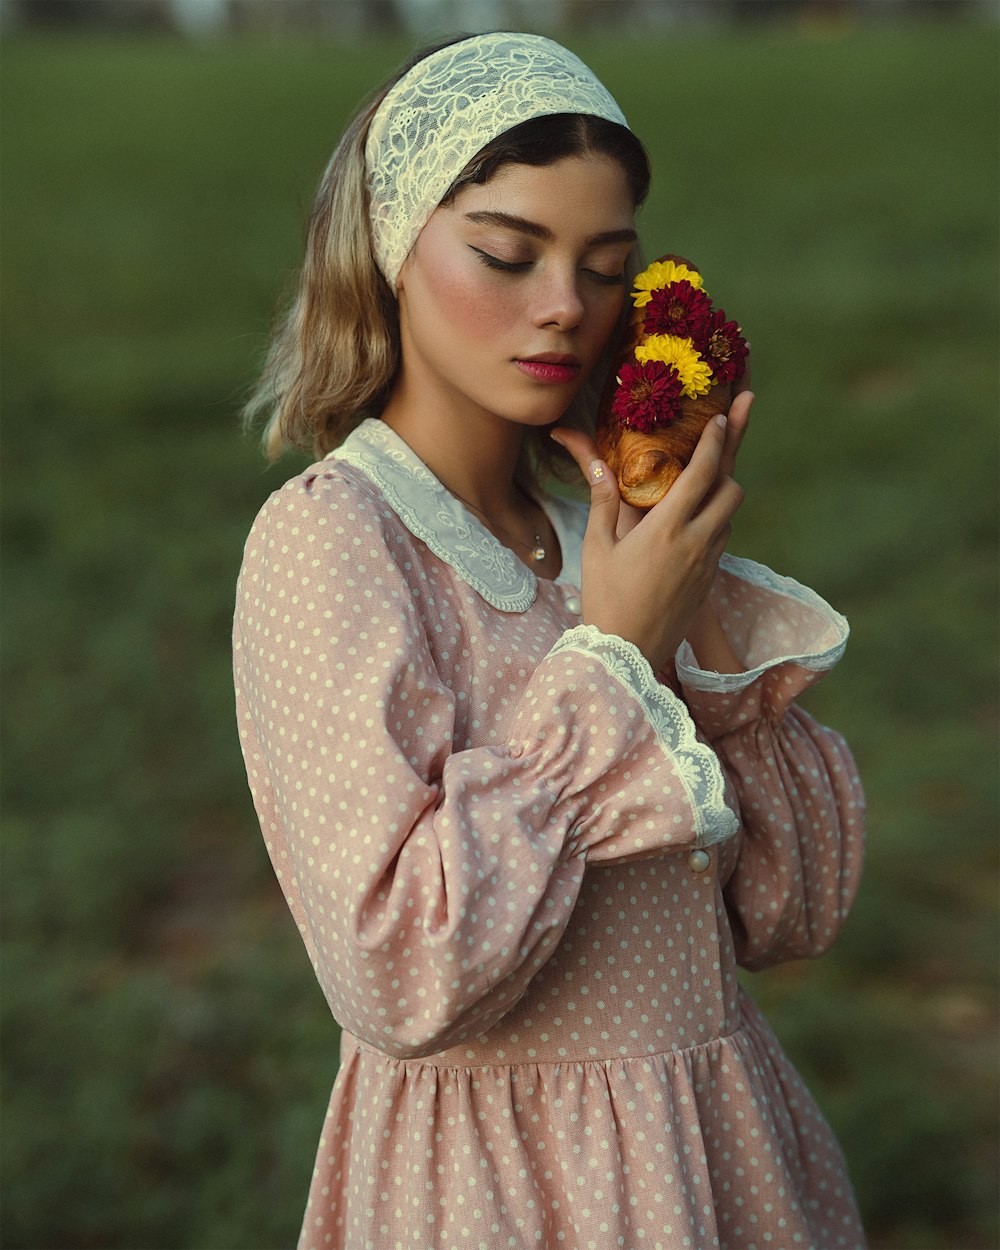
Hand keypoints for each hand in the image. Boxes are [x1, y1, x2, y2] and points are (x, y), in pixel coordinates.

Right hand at [552, 391, 752, 673]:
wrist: (628, 653)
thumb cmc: (605, 599)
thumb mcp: (597, 548)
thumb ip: (603, 502)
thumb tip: (598, 463)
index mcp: (668, 528)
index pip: (704, 472)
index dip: (718, 439)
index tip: (724, 415)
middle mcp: (697, 542)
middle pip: (732, 488)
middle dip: (730, 461)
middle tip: (727, 434)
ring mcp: (708, 563)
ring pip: (730, 514)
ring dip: (721, 493)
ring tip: (705, 477)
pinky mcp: (710, 581)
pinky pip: (722, 540)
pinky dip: (714, 521)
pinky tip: (694, 518)